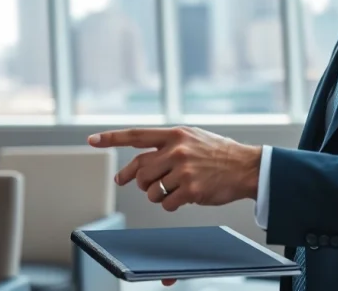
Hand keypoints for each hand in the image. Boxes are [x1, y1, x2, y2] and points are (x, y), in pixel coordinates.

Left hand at [87, 126, 261, 211]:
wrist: (246, 167)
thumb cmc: (217, 154)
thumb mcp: (192, 138)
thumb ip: (166, 145)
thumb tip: (137, 165)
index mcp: (175, 134)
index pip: (136, 136)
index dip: (111, 138)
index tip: (92, 140)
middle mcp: (176, 150)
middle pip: (139, 170)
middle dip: (136, 180)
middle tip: (136, 184)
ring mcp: (183, 170)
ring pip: (150, 190)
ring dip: (156, 194)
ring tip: (173, 189)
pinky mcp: (190, 190)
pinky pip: (166, 204)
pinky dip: (170, 204)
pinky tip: (184, 197)